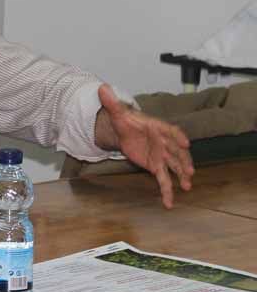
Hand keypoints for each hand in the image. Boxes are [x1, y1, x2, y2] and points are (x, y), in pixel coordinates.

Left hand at [94, 84, 193, 207]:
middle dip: (184, 161)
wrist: (123, 131)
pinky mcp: (156, 165)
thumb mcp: (117, 112)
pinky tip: (169, 203)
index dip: (179, 136)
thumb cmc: (124, 121)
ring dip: (182, 175)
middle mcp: (164, 142)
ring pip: (175, 166)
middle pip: (177, 151)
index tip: (186, 143)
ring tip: (187, 185)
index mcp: (157, 127)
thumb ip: (111, 102)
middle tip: (190, 170)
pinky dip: (167, 190)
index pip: (171, 130)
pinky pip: (164, 179)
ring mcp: (162, 155)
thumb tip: (101, 88)